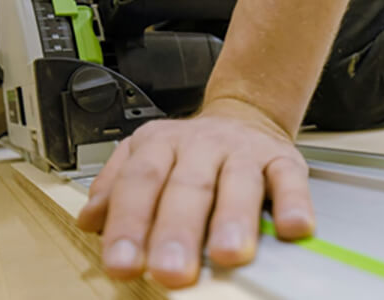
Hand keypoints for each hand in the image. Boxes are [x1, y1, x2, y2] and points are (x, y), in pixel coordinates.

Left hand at [76, 97, 314, 287]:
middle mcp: (202, 145)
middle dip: (177, 231)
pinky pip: (289, 180)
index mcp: (160, 144)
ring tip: (227, 254)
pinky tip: (292, 228)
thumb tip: (89, 221)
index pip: (140, 182)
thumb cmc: (191, 152)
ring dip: (232, 219)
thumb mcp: (146, 157)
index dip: (129, 224)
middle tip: (171, 271)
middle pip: (187, 186)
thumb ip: (115, 188)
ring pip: (238, 182)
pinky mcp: (283, 160)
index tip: (122, 263)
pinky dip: (293, 203)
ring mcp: (244, 151)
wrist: (244, 113)